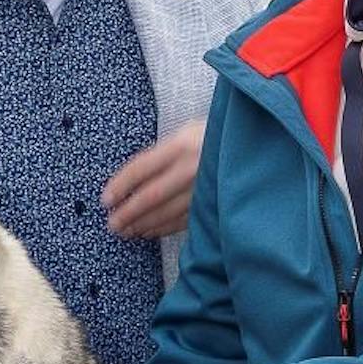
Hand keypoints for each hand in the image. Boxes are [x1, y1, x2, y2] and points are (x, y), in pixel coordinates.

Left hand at [101, 119, 205, 238]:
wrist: (257, 142)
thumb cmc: (215, 134)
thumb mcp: (189, 131)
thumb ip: (164, 152)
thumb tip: (132, 179)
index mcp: (182, 144)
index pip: (141, 168)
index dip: (121, 185)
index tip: (105, 200)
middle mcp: (192, 167)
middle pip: (151, 195)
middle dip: (128, 212)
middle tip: (112, 225)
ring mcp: (205, 187)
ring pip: (167, 212)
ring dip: (143, 224)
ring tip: (126, 231)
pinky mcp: (215, 202)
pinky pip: (184, 220)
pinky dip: (164, 228)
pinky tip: (150, 232)